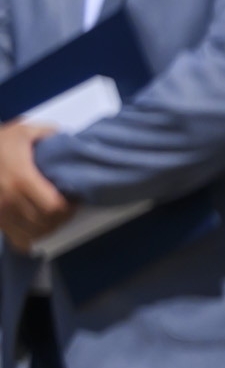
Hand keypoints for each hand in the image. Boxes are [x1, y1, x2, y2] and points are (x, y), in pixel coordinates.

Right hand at [0, 121, 74, 249]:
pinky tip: (37, 225)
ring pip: (32, 233)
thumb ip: (49, 134)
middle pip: (45, 222)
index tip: (73, 199)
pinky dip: (31, 234)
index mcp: (21, 179)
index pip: (53, 207)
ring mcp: (0, 210)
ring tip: (54, 216)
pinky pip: (17, 236)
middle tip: (67, 208)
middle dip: (61, 218)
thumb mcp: (23, 131)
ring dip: (48, 228)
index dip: (68, 207)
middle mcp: (8, 199)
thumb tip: (69, 140)